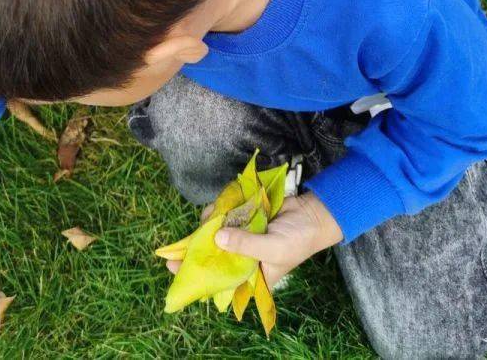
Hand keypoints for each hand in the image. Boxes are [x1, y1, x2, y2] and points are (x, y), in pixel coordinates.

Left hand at [165, 192, 342, 288]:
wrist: (313, 214)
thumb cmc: (297, 240)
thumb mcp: (273, 249)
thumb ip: (245, 245)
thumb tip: (217, 238)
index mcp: (249, 274)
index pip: (218, 279)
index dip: (197, 275)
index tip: (173, 267)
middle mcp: (241, 257)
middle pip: (211, 254)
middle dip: (197, 247)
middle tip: (182, 243)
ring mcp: (241, 236)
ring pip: (215, 231)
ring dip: (209, 224)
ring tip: (211, 217)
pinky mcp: (243, 217)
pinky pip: (224, 214)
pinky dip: (219, 210)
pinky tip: (219, 207)